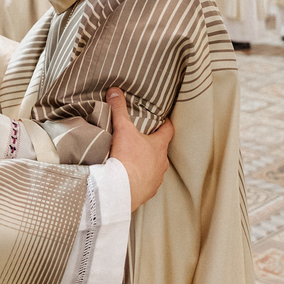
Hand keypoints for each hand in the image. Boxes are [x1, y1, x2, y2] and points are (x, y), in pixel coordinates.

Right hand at [107, 88, 173, 211]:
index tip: (162, 119)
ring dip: (146, 164)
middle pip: (160, 150)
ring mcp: (156, 179)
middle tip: (141, 139)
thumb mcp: (122, 129)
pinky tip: (128, 177)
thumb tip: (115, 91)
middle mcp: (162, 163)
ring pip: (154, 168)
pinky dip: (139, 179)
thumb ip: (119, 109)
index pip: (168, 130)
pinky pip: (145, 183)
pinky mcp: (147, 192)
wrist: (121, 189)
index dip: (165, 123)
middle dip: (152, 145)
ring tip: (132, 160)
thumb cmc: (127, 158)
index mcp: (159, 146)